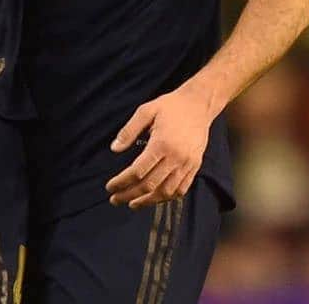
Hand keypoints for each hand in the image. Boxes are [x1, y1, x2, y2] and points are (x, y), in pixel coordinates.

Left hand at [105, 83, 214, 208]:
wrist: (199, 105)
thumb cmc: (170, 106)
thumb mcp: (146, 111)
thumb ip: (129, 130)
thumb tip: (114, 149)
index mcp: (162, 143)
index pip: (138, 171)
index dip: (122, 182)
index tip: (109, 187)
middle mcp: (176, 158)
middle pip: (150, 185)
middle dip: (130, 195)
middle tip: (114, 199)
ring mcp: (187, 164)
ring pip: (166, 192)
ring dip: (147, 201)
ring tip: (132, 203)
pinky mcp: (195, 167)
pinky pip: (181, 189)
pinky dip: (166, 197)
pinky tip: (154, 198)